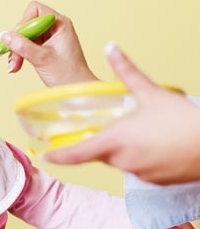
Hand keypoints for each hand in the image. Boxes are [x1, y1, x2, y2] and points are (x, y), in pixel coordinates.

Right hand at [0, 1, 96, 85]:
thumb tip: (5, 35)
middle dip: (18, 41)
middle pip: (28, 25)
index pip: (35, 11)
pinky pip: (28, 46)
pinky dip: (21, 55)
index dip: (24, 23)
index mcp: (60, 24)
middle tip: (14, 58)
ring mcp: (51, 39)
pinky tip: (16, 66)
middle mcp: (55, 28)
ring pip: (26, 37)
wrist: (77, 91)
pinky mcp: (46, 49)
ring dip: (17, 50)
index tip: (17, 39)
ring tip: (14, 66)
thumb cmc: (67, 75)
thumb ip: (22, 45)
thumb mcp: (41, 59)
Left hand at [42, 43, 199, 184]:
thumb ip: (127, 72)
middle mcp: (122, 161)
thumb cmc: (185, 121)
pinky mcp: (152, 181)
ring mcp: (138, 173)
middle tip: (116, 127)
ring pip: (119, 160)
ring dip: (122, 148)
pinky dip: (138, 157)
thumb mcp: (153, 93)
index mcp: (116, 140)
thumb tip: (111, 48)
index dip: (58, 156)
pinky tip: (155, 145)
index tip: (43, 156)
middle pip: (99, 153)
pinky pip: (136, 168)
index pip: (77, 153)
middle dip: (101, 141)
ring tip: (144, 133)